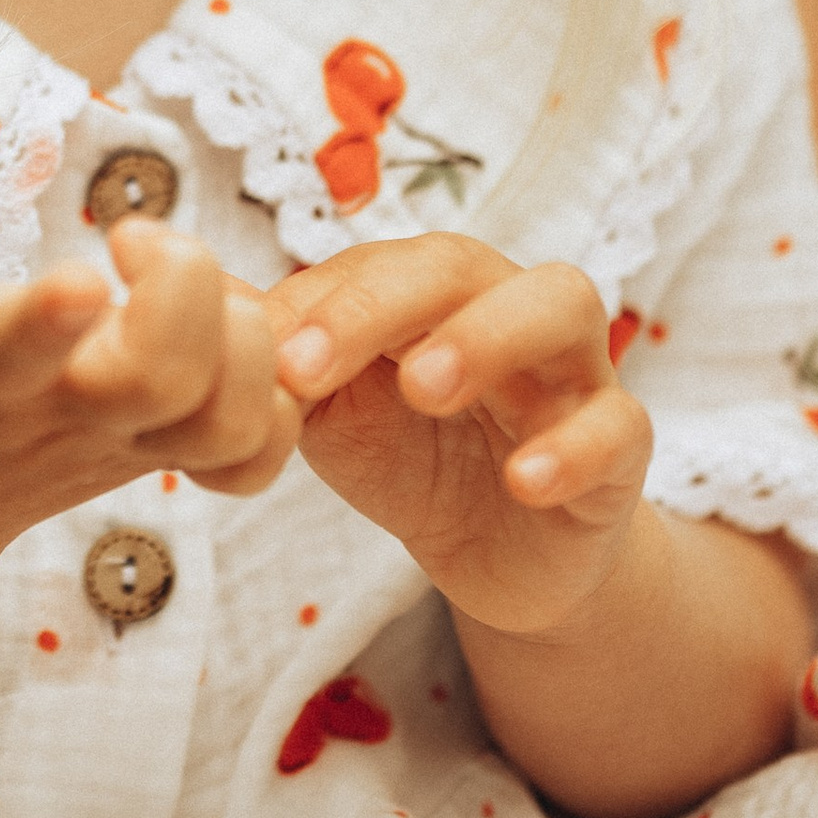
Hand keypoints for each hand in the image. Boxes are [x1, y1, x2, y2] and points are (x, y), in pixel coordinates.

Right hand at [0, 206, 295, 578]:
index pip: (6, 353)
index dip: (44, 322)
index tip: (77, 278)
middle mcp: (50, 416)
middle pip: (159, 380)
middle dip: (180, 301)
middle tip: (136, 242)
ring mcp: (117, 442)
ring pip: (227, 410)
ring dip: (236, 337)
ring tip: (178, 279)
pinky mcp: (164, 452)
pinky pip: (259, 447)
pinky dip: (273, 396)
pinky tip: (228, 332)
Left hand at [268, 234, 649, 634]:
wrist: (499, 554)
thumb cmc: (411, 458)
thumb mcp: (333, 415)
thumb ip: (281, 365)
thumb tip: (196, 308)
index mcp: (428, 293)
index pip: (374, 264)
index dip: (316, 301)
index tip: (259, 354)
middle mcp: (503, 307)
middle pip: (458, 263)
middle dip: (378, 303)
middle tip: (310, 365)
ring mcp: (570, 370)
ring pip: (562, 303)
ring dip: (487, 334)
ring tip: (426, 387)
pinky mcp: (621, 446)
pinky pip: (617, 424)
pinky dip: (572, 447)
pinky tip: (523, 482)